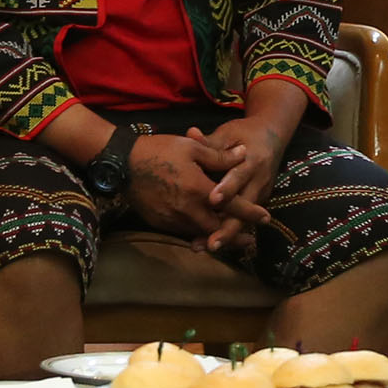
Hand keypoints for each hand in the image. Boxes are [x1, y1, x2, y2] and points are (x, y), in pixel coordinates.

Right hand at [122, 133, 253, 249]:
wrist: (121, 164)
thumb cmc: (158, 150)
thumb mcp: (191, 147)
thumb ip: (220, 155)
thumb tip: (243, 153)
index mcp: (199, 190)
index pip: (232, 206)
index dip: (251, 212)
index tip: (266, 218)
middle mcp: (187, 210)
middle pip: (218, 229)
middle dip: (235, 235)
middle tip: (250, 240)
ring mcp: (172, 219)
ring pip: (200, 233)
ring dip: (215, 235)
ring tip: (229, 237)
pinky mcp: (160, 222)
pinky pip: (183, 231)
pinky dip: (196, 232)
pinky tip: (202, 229)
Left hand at [192, 117, 291, 253]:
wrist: (272, 137)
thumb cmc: (245, 134)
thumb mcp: (229, 133)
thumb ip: (210, 142)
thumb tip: (191, 134)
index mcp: (252, 160)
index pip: (239, 176)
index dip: (227, 188)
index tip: (212, 200)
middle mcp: (260, 180)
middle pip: (245, 208)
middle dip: (229, 228)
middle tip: (212, 243)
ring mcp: (261, 194)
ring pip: (244, 220)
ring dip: (226, 235)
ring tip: (206, 247)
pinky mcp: (258, 202)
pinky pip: (243, 220)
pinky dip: (228, 233)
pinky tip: (210, 244)